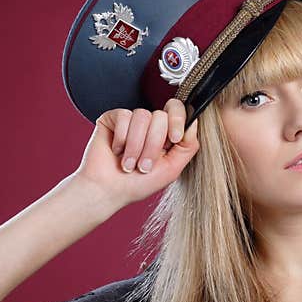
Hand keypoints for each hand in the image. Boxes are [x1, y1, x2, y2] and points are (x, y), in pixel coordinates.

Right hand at [73, 98, 199, 207]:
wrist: (107, 191)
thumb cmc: (137, 184)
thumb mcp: (172, 169)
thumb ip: (188, 146)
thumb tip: (193, 123)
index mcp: (165, 135)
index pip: (177, 110)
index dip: (177, 120)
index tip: (174, 138)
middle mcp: (149, 125)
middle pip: (161, 116)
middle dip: (153, 145)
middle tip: (143, 165)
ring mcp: (131, 120)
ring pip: (142, 116)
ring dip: (136, 146)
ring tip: (128, 163)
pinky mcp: (113, 118)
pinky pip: (124, 116)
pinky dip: (121, 139)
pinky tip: (116, 151)